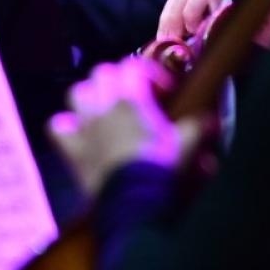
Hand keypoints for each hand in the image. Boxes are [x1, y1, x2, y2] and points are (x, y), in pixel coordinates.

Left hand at [50, 56, 199, 197]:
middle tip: (132, 93)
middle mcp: (104, 107)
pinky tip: (77, 132)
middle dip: (116, 78)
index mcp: (132, 100)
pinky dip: (65, 126)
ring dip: (89, 96)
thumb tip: (212, 120)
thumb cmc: (161, 171)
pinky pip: (57, 127)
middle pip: (102, 73)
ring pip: (76, 93)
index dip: (148, 72)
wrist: (134, 202)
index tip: (162, 88)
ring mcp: (85, 127)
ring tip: (102, 106)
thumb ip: (197, 128)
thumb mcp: (186, 146)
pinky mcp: (73, 149)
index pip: (133, 66)